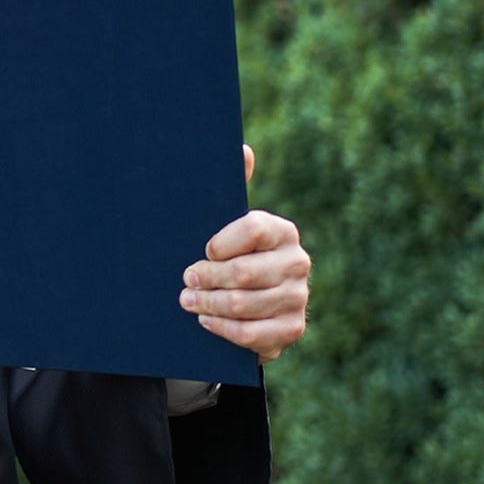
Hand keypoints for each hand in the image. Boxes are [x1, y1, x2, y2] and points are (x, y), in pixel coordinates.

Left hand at [179, 145, 309, 362]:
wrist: (246, 303)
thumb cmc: (228, 255)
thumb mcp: (225, 223)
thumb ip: (232, 187)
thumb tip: (242, 149)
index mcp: (282, 231)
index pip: (252, 228)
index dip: (221, 242)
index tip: (202, 250)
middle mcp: (297, 262)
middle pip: (244, 272)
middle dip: (206, 278)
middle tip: (185, 280)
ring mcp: (298, 298)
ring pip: (244, 304)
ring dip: (208, 304)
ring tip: (187, 301)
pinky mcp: (291, 329)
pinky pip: (252, 334)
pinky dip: (223, 329)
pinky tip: (206, 321)